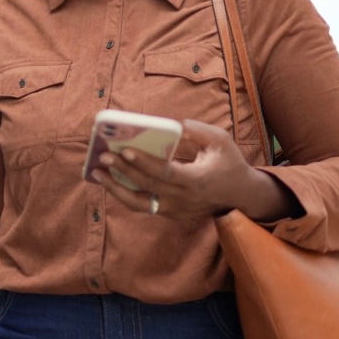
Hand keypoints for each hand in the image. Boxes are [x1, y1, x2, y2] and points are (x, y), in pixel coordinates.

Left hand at [92, 119, 261, 219]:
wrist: (240, 195)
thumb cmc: (228, 163)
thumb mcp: (221, 141)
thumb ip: (198, 131)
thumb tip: (175, 125)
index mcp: (197, 180)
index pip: (165, 173)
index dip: (144, 163)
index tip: (125, 151)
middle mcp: (184, 198)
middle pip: (148, 186)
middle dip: (123, 171)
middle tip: (103, 156)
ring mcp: (176, 209)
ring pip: (140, 204)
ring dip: (116, 189)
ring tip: (98, 173)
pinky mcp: (170, 213)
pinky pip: (143, 206)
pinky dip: (125, 195)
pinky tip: (110, 181)